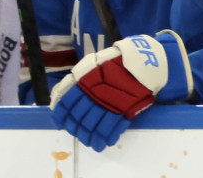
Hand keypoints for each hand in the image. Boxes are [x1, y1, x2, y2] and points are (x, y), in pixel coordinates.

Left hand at [50, 31, 192, 150]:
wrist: (144, 59)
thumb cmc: (118, 61)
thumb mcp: (93, 64)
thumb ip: (76, 79)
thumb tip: (58, 96)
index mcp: (84, 81)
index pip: (66, 104)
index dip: (62, 116)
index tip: (63, 123)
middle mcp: (94, 93)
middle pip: (80, 118)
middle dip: (78, 129)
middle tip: (80, 134)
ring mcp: (109, 102)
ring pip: (94, 126)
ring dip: (91, 137)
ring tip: (93, 143)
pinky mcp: (123, 108)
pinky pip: (112, 127)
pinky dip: (108, 137)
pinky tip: (107, 141)